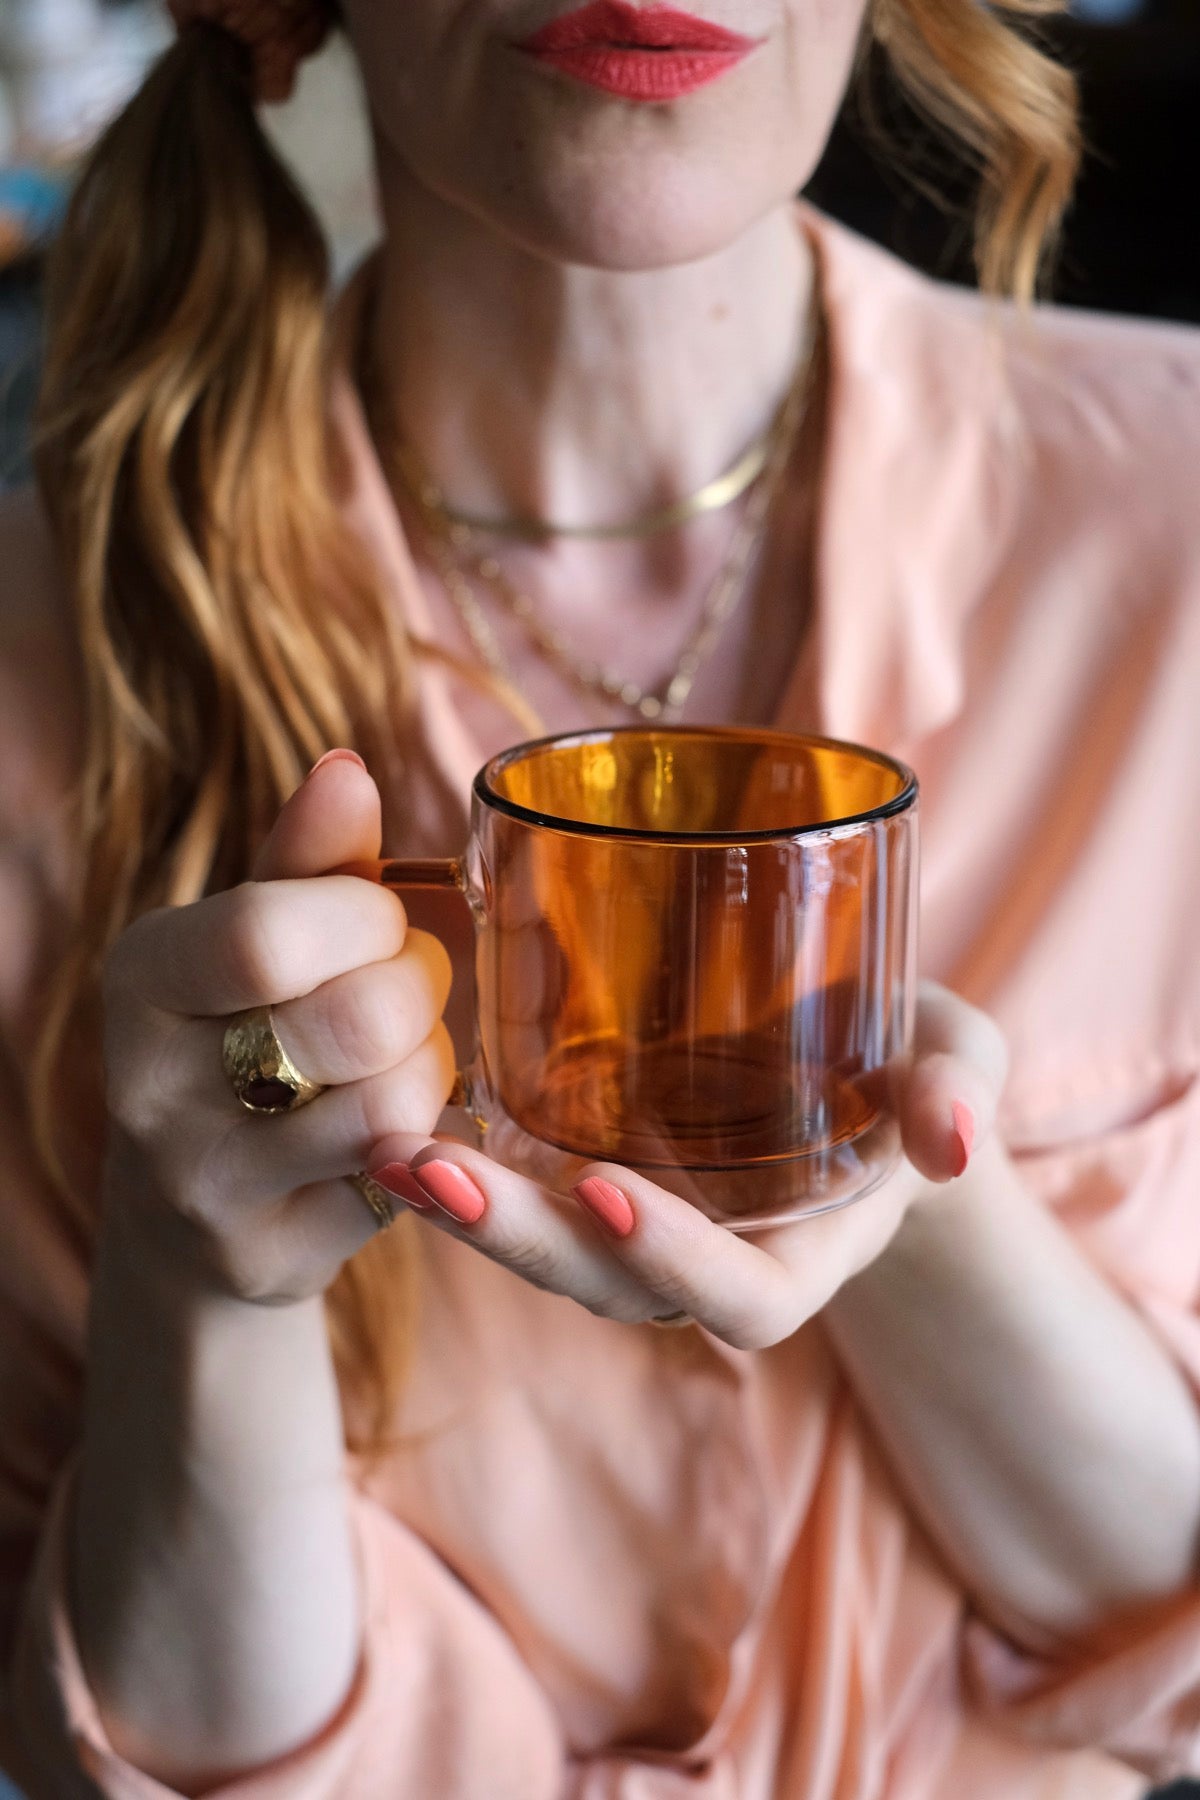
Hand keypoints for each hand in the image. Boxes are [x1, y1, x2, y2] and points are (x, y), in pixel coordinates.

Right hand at [100, 752, 457, 1302]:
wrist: (195, 1212)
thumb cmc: (246, 1034)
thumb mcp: (261, 940)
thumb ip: (311, 859)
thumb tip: (347, 771)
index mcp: (142, 977)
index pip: (268, 934)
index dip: (367, 919)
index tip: (379, 924)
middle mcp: (149, 1088)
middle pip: (355, 1019)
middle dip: (419, 990)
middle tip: (412, 991)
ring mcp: (206, 1185)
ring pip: (390, 1104)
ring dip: (433, 1067)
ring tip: (408, 1056)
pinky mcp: (271, 1255)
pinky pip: (405, 1179)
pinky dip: (431, 1138)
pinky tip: (404, 1126)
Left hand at [367, 983, 1008, 1348]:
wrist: (863, 1067)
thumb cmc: (915, 1068)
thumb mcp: (959, 1060)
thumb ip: (960, 1090)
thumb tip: (950, 1137)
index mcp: (804, 1252)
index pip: (741, 1301)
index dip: (674, 1261)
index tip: (604, 1189)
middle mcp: (711, 1257)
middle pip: (608, 1288)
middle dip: (522, 1242)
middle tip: (430, 1174)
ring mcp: (646, 1222)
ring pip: (548, 1252)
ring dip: (467, 1212)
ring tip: (385, 1152)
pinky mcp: (599, 1170)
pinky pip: (527, 1195)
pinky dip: (463, 1169)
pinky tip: (391, 1119)